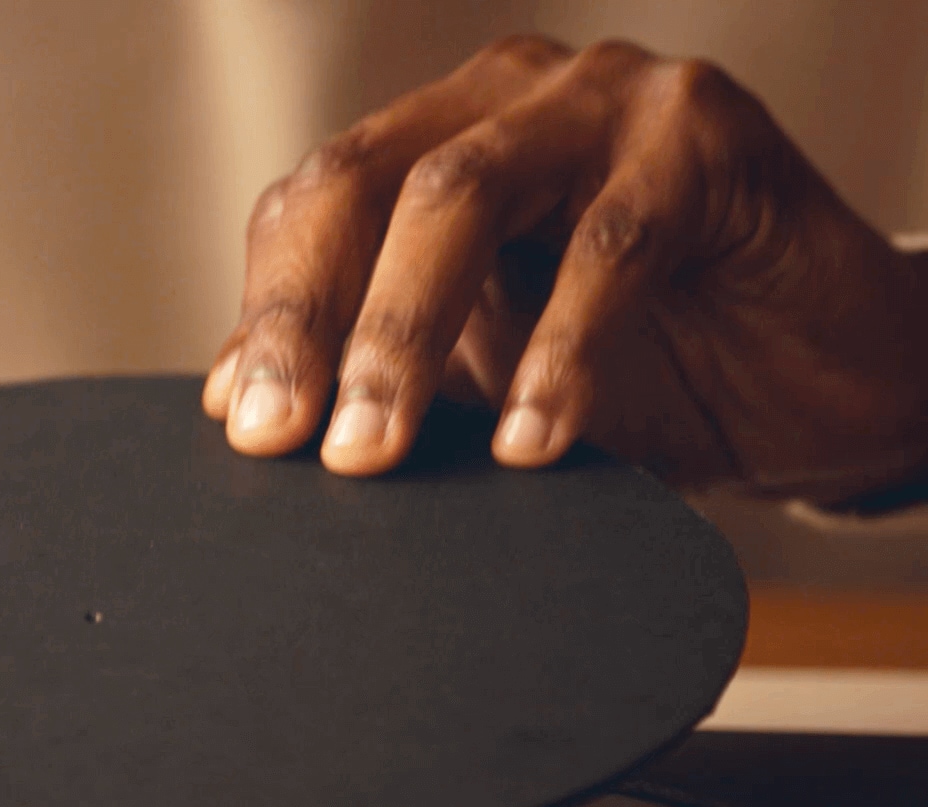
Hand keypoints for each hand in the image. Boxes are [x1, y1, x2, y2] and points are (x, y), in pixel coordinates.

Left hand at [204, 35, 927, 504]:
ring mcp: (603, 103)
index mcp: (436, 140)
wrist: (821, 385)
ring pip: (460, 195)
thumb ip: (376, 371)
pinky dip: (557, 353)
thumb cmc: (647, 369)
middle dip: (313, 319)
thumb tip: (239, 407)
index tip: (245, 428)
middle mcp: (505, 102)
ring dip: (402, 333)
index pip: (316, 204)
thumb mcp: (482, 379)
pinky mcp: (703, 139)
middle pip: (363, 183)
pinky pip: (608, 246)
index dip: (272, 310)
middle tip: (289, 442)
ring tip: (374, 450)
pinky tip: (528, 444)